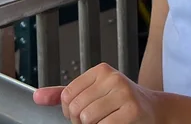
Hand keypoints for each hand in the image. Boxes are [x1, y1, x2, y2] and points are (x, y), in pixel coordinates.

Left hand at [33, 64, 157, 123]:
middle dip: (81, 121)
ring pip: (87, 119)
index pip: (67, 95)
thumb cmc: (122, 102)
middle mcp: (113, 78)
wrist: (153, 111)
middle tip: (96, 120)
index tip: (84, 112)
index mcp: (101, 71)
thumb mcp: (94, 92)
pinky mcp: (132, 111)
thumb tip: (37, 97)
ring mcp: (124, 93)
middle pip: (76, 109)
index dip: (70, 111)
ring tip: (106, 121)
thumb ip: (65, 94)